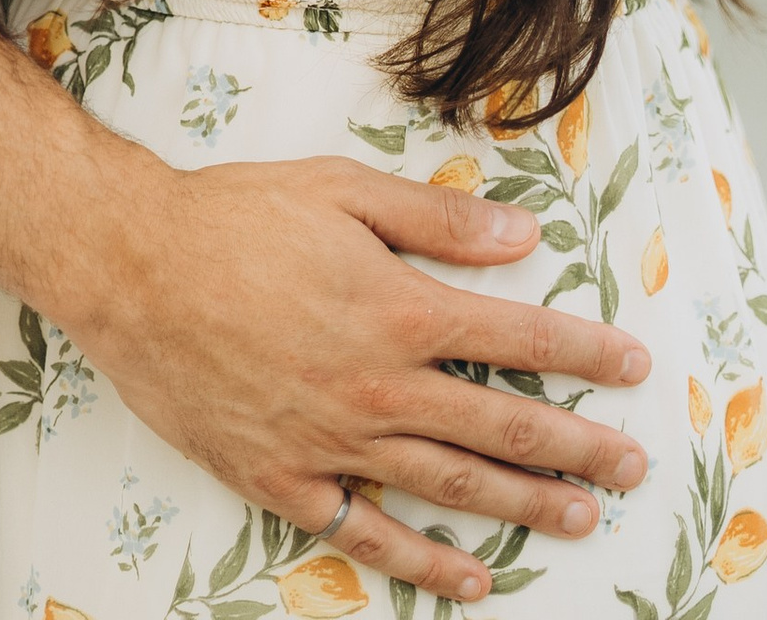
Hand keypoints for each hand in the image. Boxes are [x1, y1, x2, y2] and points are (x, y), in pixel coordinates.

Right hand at [71, 158, 649, 601]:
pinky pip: (370, 533)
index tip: (634, 366)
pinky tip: (470, 577)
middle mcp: (378, 388)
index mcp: (399, 310)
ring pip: (451, 485)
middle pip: (501, 425)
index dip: (584, 354)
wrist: (132, 268)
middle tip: (633, 465)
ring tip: (584, 515)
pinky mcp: (286, 481)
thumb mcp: (341, 189)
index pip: (519, 337)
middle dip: (577, 446)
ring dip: (525, 504)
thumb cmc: (235, 217)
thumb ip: (435, 219)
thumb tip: (522, 235)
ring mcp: (333, 444)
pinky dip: (425, 562)